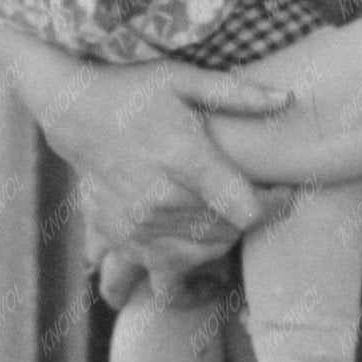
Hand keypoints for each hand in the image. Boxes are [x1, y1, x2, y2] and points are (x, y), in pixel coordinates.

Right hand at [50, 60, 295, 300]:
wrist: (75, 112)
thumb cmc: (135, 91)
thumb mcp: (184, 79)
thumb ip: (236, 94)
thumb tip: (286, 100)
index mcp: (184, 159)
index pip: (247, 208)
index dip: (274, 204)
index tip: (281, 192)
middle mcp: (160, 201)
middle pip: (227, 235)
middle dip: (247, 221)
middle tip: (252, 201)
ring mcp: (137, 228)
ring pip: (198, 260)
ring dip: (218, 249)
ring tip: (223, 228)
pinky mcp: (120, 242)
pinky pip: (158, 280)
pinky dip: (182, 282)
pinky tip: (198, 280)